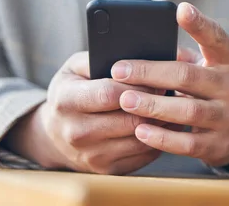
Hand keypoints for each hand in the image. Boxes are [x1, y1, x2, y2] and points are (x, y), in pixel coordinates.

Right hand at [3, 52, 162, 174]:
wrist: (55, 134)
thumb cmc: (72, 91)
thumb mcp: (75, 68)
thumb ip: (99, 58)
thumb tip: (132, 58)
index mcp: (66, 101)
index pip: (109, 94)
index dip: (138, 85)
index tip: (156, 78)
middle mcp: (76, 132)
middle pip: (128, 120)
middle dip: (154, 104)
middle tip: (171, 92)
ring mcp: (91, 155)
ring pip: (140, 139)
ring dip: (162, 123)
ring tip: (174, 107)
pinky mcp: (107, 170)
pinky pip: (143, 156)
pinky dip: (159, 140)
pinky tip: (166, 124)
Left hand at [112, 3, 228, 166]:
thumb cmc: (214, 89)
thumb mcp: (210, 68)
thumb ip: (183, 58)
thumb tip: (136, 51)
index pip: (217, 38)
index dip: (200, 24)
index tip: (181, 9)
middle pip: (188, 76)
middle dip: (150, 72)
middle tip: (119, 70)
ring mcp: (228, 117)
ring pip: (187, 110)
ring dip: (152, 105)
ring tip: (125, 100)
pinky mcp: (219, 145)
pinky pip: (187, 143)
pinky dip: (161, 137)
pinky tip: (140, 130)